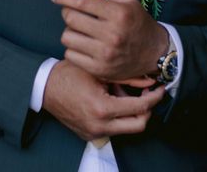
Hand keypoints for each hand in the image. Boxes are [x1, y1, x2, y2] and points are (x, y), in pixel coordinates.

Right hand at [42, 59, 164, 141]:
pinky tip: (113, 98)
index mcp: (102, 108)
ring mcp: (94, 133)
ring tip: (124, 91)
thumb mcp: (100, 71)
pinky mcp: (90, 135)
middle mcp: (100, 126)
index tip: (160, 89)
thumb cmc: (69, 74)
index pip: (140, 109)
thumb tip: (149, 81)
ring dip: (132, 112)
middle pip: (138, 125)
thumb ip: (126, 78)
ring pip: (126, 128)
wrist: (45, 87)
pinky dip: (119, 116)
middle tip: (149, 94)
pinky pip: (113, 129)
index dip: (154, 98)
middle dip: (148, 109)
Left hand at [50, 0, 169, 80]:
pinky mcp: (99, 70)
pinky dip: (73, 48)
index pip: (81, 1)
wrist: (154, 52)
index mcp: (118, 13)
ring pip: (67, 38)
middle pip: (71, 18)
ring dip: (70, 31)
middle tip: (75, 12)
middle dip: (68, 12)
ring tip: (82, 29)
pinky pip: (70, 55)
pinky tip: (84, 44)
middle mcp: (112, 34)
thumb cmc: (137, 20)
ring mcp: (105, 55)